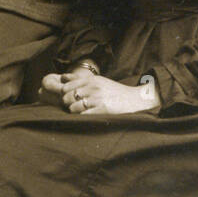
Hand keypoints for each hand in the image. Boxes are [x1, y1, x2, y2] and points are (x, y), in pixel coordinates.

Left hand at [40, 68, 156, 115]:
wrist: (135, 99)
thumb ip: (80, 79)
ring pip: (72, 107)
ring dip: (74, 112)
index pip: (66, 85)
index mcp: (91, 80)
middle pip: (66, 97)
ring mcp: (97, 99)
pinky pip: (82, 116)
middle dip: (67, 103)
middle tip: (73, 106)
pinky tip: (88, 116)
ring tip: (81, 112)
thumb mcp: (98, 81)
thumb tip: (62, 78)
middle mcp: (92, 88)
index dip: (64, 93)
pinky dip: (82, 118)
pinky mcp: (102, 110)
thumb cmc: (114, 92)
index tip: (69, 97)